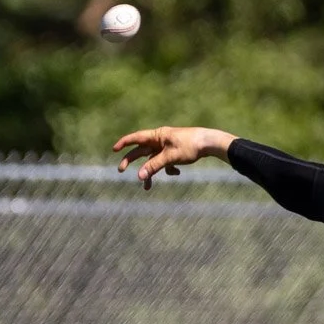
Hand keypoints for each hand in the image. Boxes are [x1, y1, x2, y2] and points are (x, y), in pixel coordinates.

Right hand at [112, 126, 234, 187]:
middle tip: (120, 170)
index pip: (136, 138)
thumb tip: (139, 176)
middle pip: (141, 151)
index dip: (124, 143)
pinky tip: (177, 173)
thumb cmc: (190, 146)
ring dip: (150, 173)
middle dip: (131, 161)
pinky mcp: (175, 153)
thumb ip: (154, 166)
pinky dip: (168, 170)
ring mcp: (167, 147)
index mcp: (157, 136)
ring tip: (147, 187)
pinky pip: (166, 163)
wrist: (209, 143)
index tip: (114, 149)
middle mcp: (160, 140)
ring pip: (153, 161)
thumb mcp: (170, 157)